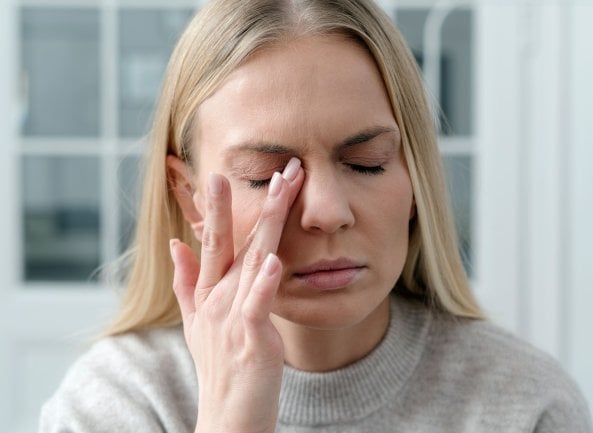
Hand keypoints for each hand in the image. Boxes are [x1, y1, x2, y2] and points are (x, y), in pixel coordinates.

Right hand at [169, 157, 303, 432]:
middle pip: (234, 240)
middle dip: (252, 200)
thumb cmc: (220, 367)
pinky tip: (272, 261)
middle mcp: (217, 298)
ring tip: (282, 191)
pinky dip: (263, 283)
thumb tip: (177, 243)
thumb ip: (187, 281)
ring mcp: (231, 317)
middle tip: (274, 165)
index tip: (232, 170)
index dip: (225, 204)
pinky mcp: (250, 339)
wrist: (228, 415)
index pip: (217, 238)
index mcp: (209, 291)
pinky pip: (257, 306)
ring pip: (250, 261)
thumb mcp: (197, 322)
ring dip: (266, 225)